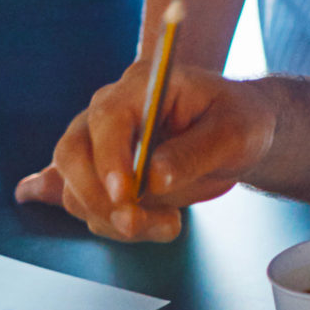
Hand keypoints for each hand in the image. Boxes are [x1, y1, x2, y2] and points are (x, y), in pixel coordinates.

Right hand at [15, 59, 276, 241]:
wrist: (235, 134)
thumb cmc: (238, 121)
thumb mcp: (236, 132)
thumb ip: (196, 152)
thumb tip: (153, 178)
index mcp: (142, 85)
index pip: (108, 118)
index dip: (110, 158)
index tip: (126, 194)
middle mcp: (109, 110)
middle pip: (72, 153)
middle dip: (98, 197)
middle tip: (137, 224)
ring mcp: (98, 143)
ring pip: (77, 190)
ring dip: (113, 220)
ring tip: (171, 224)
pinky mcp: (99, 175)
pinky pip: (87, 206)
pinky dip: (111, 224)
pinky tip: (151, 222)